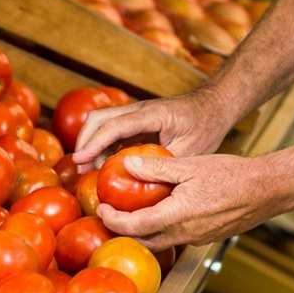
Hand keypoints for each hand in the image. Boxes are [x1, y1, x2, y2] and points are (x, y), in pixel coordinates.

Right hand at [72, 90, 232, 169]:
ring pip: (103, 122)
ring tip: (89, 171)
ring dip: (92, 143)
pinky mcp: (137, 121)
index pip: (115, 125)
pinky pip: (113, 129)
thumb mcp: (189, 150)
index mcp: (152, 114)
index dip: (94, 142)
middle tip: (80, 168)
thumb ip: (165, 164)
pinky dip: (103, 145)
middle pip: (99, 118)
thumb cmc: (204, 127)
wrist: (213, 108)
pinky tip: (105, 165)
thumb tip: (141, 184)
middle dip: (85, 141)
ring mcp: (137, 113)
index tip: (80, 159)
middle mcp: (140, 109)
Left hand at [95, 152, 289, 251]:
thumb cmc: (232, 174)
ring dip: (142, 231)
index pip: (134, 227)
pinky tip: (161, 210)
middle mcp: (185, 234)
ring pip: (160, 241)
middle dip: (122, 230)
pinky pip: (176, 237)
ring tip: (130, 212)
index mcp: (177, 215)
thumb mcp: (191, 165)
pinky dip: (161, 228)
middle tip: (109, 213)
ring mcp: (197, 239)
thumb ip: (157, 167)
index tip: (101, 208)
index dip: (113, 220)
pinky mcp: (206, 237)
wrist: (267, 190)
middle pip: (143, 241)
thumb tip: (128, 163)